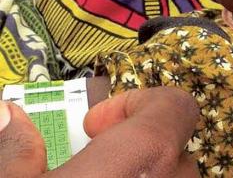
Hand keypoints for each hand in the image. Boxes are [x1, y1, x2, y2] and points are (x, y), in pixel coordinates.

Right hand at [0, 87, 199, 176]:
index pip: (175, 104)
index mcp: (144, 154)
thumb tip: (7, 114)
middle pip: (169, 143)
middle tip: (94, 159)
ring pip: (174, 174)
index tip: (95, 126)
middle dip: (133, 143)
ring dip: (145, 170)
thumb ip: (16, 150)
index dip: (135, 104)